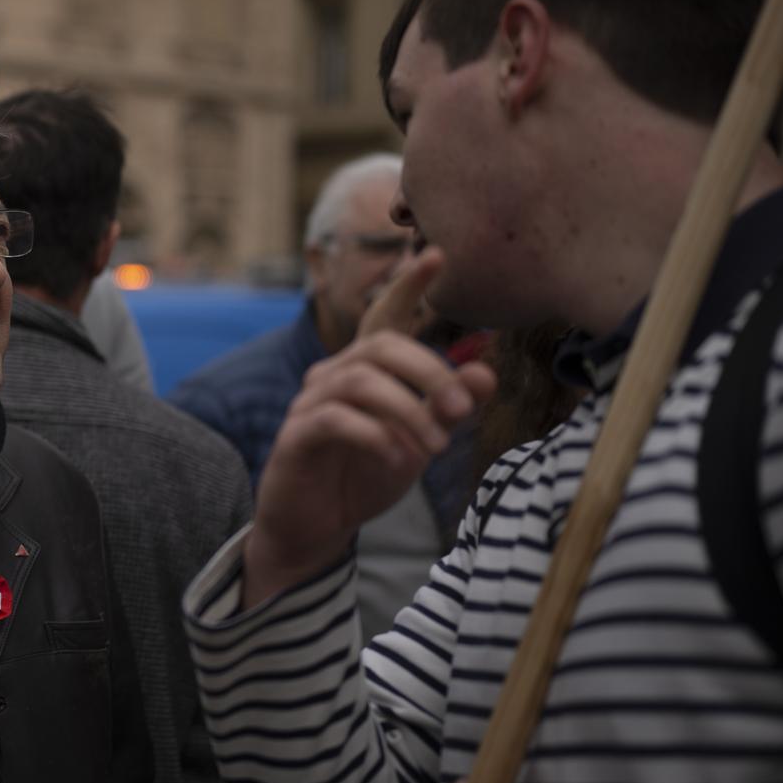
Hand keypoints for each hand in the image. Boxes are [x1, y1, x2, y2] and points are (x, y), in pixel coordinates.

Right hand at [241, 249, 493, 606]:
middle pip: (380, 346)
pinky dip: (374, 435)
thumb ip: (449, 407)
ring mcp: (310, 405)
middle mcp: (332, 377)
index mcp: (364, 371)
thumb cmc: (364, 476)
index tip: (436, 255)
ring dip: (408, 411)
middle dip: (428, 373)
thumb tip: (485, 370)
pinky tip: (397, 458)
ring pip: (361, 382)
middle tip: (460, 410)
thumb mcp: (420, 440)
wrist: (315, 527)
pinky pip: (335, 420)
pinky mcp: (296, 437)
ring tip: (433, 447)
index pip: (384, 318)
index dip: (408, 286)